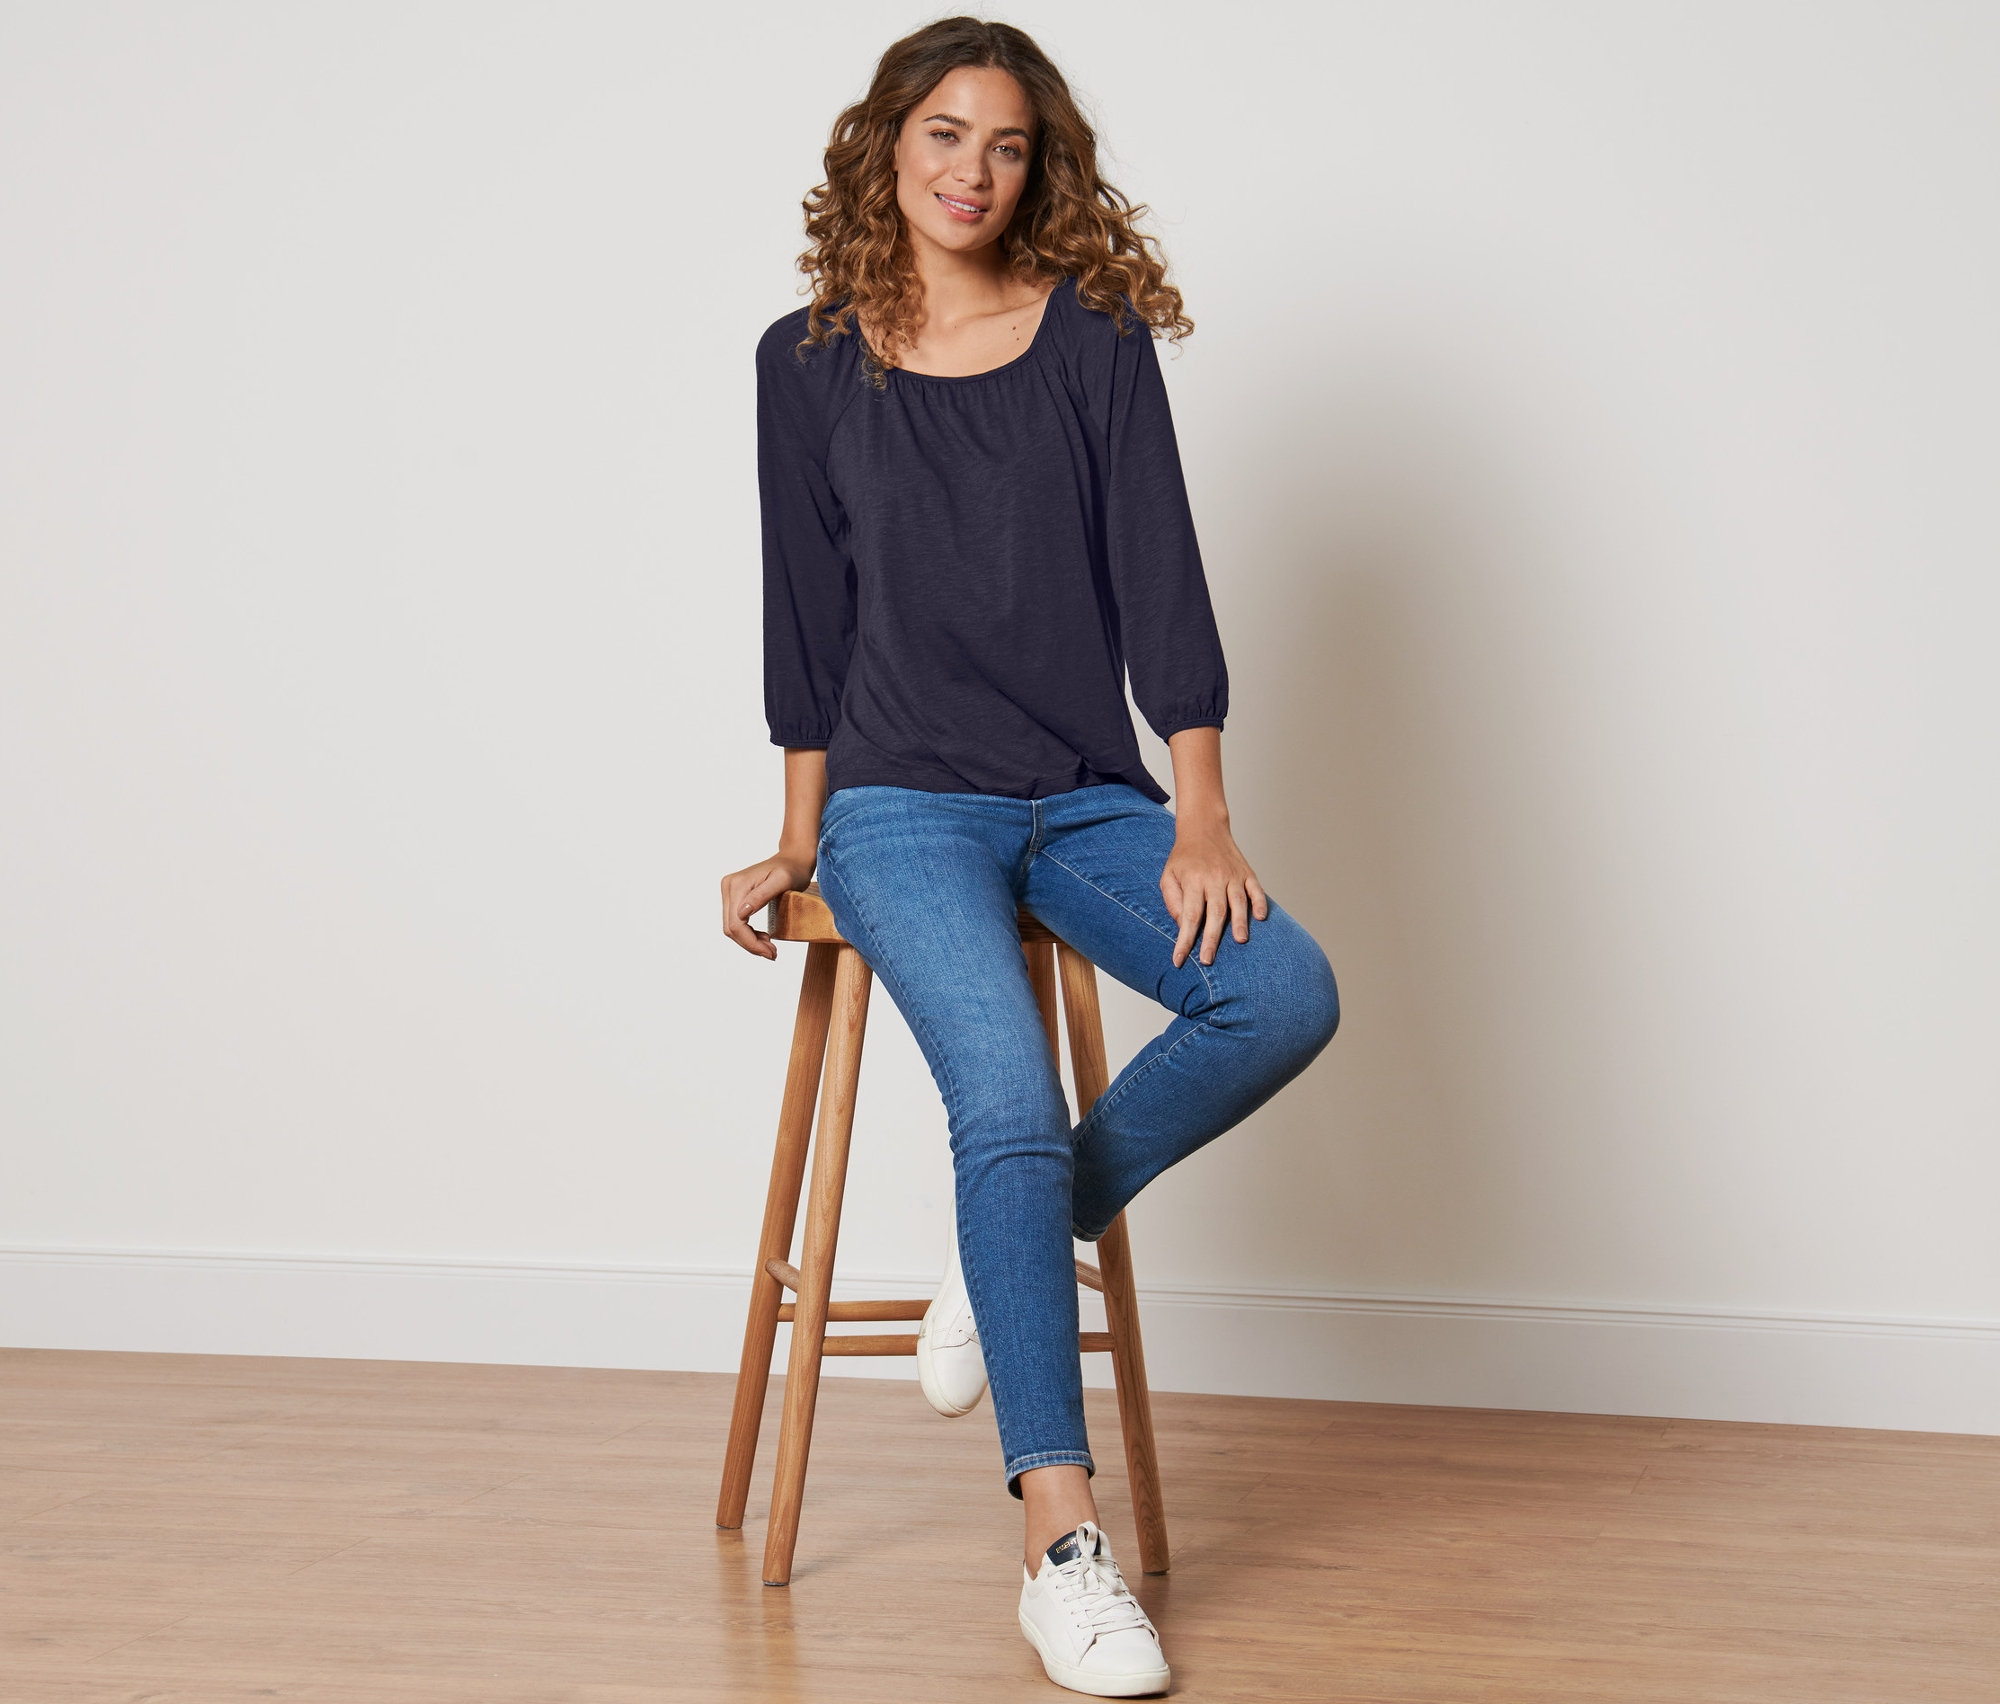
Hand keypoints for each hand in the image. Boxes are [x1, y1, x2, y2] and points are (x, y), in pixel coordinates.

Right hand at [721, 849, 814, 959]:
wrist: (793, 859)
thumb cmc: (793, 870)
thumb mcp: (783, 881)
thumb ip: (762, 896)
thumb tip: (742, 913)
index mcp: (737, 885)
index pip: (736, 924)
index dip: (751, 943)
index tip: (770, 953)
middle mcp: (729, 886)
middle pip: (731, 928)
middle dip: (751, 944)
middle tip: (773, 953)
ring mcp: (730, 890)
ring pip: (732, 927)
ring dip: (749, 941)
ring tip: (770, 946)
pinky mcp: (734, 895)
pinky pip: (736, 921)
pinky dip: (748, 933)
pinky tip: (763, 937)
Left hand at [1160, 818, 1268, 968]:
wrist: (1204, 828)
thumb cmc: (1184, 858)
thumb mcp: (1168, 876)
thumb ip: (1172, 901)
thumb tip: (1182, 926)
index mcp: (1192, 881)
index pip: (1188, 916)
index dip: (1184, 940)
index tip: (1179, 960)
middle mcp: (1214, 878)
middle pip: (1214, 912)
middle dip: (1211, 939)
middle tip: (1208, 960)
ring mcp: (1232, 875)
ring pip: (1237, 901)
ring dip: (1239, 922)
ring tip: (1239, 941)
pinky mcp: (1246, 872)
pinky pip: (1256, 889)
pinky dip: (1260, 903)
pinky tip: (1261, 918)